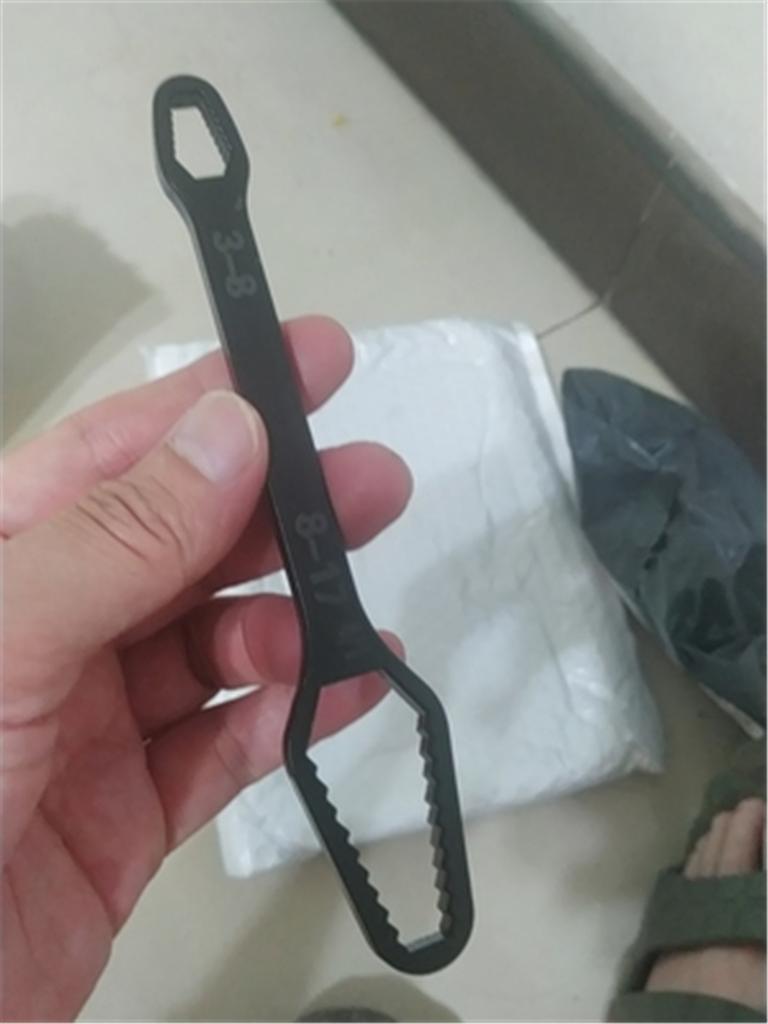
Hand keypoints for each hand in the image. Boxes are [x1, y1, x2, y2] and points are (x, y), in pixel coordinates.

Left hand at [1, 317, 410, 1021]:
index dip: (214, 399)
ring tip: (354, 619)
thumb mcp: (2, 647)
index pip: (113, 456)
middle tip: (373, 483)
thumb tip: (228, 434)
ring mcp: (88, 724)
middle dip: (281, 509)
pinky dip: (290, 715)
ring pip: (214, 644)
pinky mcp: (129, 814)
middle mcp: (44, 631)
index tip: (309, 360)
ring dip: (292, 621)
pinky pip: (226, 746)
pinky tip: (349, 687)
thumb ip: (117, 541)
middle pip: (182, 544)